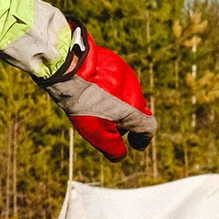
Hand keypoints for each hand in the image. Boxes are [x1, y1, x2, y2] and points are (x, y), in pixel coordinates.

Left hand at [48, 30, 154, 160]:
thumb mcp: (97, 133)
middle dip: (126, 121)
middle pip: (137, 111)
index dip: (143, 138)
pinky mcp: (116, 63)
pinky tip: (92, 89)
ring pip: (126, 94)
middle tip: (108, 125)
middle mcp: (136, 92)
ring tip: (95, 105)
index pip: (149, 127)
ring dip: (117, 102)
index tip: (135, 144)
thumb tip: (120, 155)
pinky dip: (109, 87)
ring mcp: (127, 75)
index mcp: (135, 111)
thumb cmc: (83, 104)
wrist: (70, 69)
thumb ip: (112, 148)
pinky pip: (117, 80)